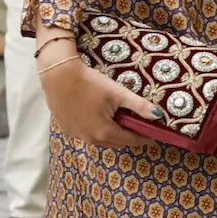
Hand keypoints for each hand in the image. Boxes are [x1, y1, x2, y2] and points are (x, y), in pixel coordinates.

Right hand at [38, 50, 164, 150]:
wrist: (58, 75)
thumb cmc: (89, 82)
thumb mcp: (117, 92)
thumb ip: (139, 106)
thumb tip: (158, 116)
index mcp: (105, 132)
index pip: (131, 140)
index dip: (144, 137)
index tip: (153, 134)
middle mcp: (90, 139)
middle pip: (116, 142)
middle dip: (128, 137)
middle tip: (138, 127)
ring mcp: (76, 135)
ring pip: (100, 140)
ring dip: (111, 134)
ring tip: (119, 122)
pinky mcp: (66, 129)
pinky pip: (86, 135)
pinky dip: (95, 130)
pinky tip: (97, 118)